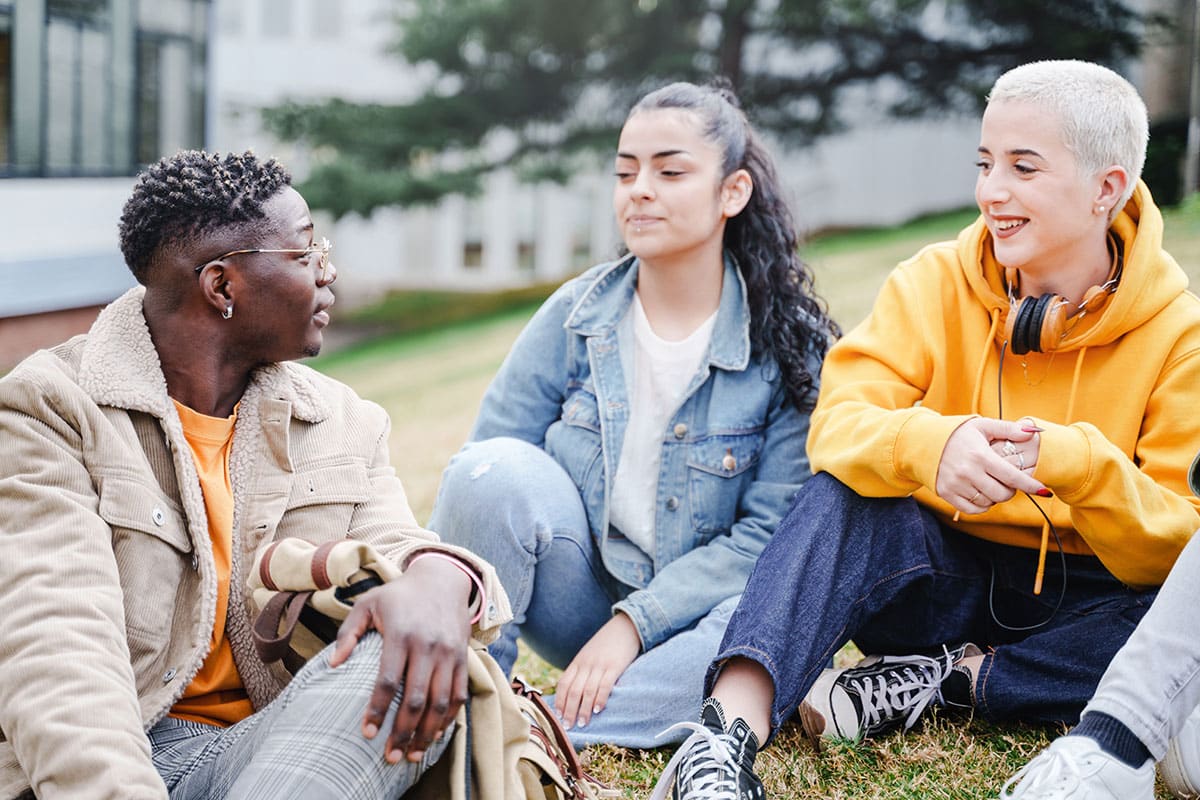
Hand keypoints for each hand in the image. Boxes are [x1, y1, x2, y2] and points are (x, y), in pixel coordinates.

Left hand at [329, 555, 472, 763]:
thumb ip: (348, 633)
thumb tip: (333, 665)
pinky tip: (436, 734)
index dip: (377, 710)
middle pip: (416, 698)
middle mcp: (428, 646)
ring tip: (414, 754)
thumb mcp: (367, 603)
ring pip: (440, 702)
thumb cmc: (398, 595)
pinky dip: (449, 718)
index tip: (367, 733)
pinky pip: (458, 694)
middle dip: (403, 732)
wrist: (442, 579)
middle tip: (391, 756)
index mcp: (401, 634)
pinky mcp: (462, 658)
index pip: (388, 681)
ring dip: (427, 732)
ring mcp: (448, 653)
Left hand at [553, 612, 640, 728]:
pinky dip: (599, 698)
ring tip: (582, 723)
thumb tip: (575, 692)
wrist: (625, 626)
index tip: (558, 716)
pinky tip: (598, 710)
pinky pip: (604, 685)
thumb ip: (582, 670)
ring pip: (586, 690)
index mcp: (578, 662)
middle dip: (569, 710)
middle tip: (568, 726)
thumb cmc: (607, 644)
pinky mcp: (614, 666)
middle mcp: (586, 664)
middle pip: (573, 690)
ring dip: (583, 709)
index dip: (559, 701)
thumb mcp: (590, 655)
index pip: (563, 684)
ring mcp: (599, 665)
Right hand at [935, 417, 1046, 514]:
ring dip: (995, 497)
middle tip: (1007, 481)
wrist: (924, 442)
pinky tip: (982, 493)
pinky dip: (982, 505)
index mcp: (980, 455)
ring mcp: (956, 485)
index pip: (1012, 476)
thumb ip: (1008, 429)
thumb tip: (1033, 433)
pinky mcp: (947, 494)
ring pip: (989, 502)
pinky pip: (973, 509)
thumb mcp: (982, 425)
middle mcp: (968, 472)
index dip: (1030, 485)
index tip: (1044, 492)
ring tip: (992, 484)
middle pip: (1002, 494)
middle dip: (1010, 490)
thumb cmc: (957, 433)